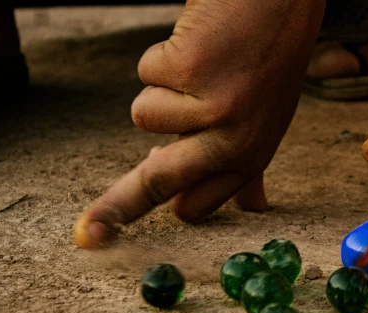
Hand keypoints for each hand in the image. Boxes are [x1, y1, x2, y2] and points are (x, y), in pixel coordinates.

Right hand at [74, 0, 324, 248]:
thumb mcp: (265, 120)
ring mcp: (213, 108)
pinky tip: (195, 43)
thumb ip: (247, 164)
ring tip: (197, 66)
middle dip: (116, 209)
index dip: (156, 211)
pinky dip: (162, 53)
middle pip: (159, 183)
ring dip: (160, 87)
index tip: (110, 234)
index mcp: (250, 156)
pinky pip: (147, 73)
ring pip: (144, 115)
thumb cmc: (267, 59)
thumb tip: (251, 207)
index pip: (194, 205)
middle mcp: (234, 141)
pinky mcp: (190, 71)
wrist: (278, 1)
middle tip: (88, 235)